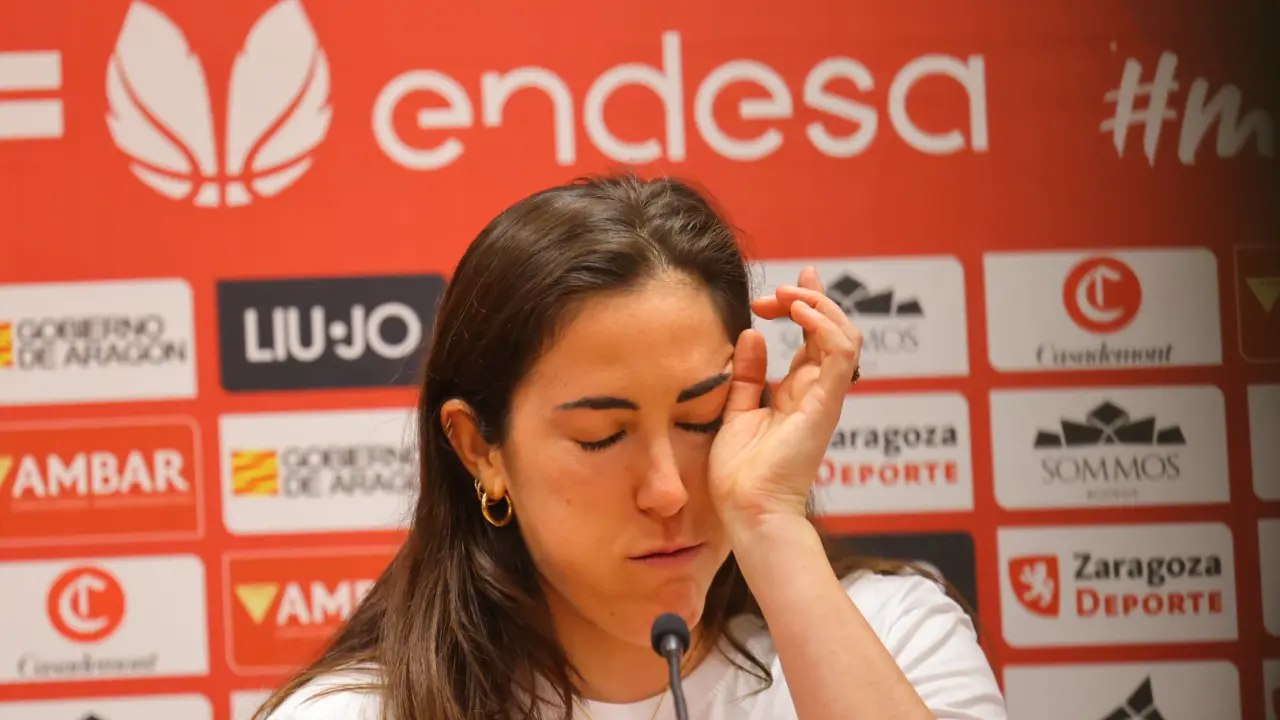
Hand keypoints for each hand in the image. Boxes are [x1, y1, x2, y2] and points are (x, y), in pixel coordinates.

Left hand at [707, 266, 862, 539]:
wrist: (747, 509)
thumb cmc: (741, 472)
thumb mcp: (737, 409)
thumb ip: (747, 374)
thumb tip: (752, 335)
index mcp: (799, 392)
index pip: (815, 337)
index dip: (808, 304)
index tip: (788, 283)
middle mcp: (818, 391)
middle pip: (834, 329)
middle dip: (809, 298)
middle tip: (774, 295)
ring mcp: (825, 397)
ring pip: (845, 334)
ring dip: (817, 305)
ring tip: (787, 298)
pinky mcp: (825, 404)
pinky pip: (838, 353)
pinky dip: (822, 324)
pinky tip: (797, 313)